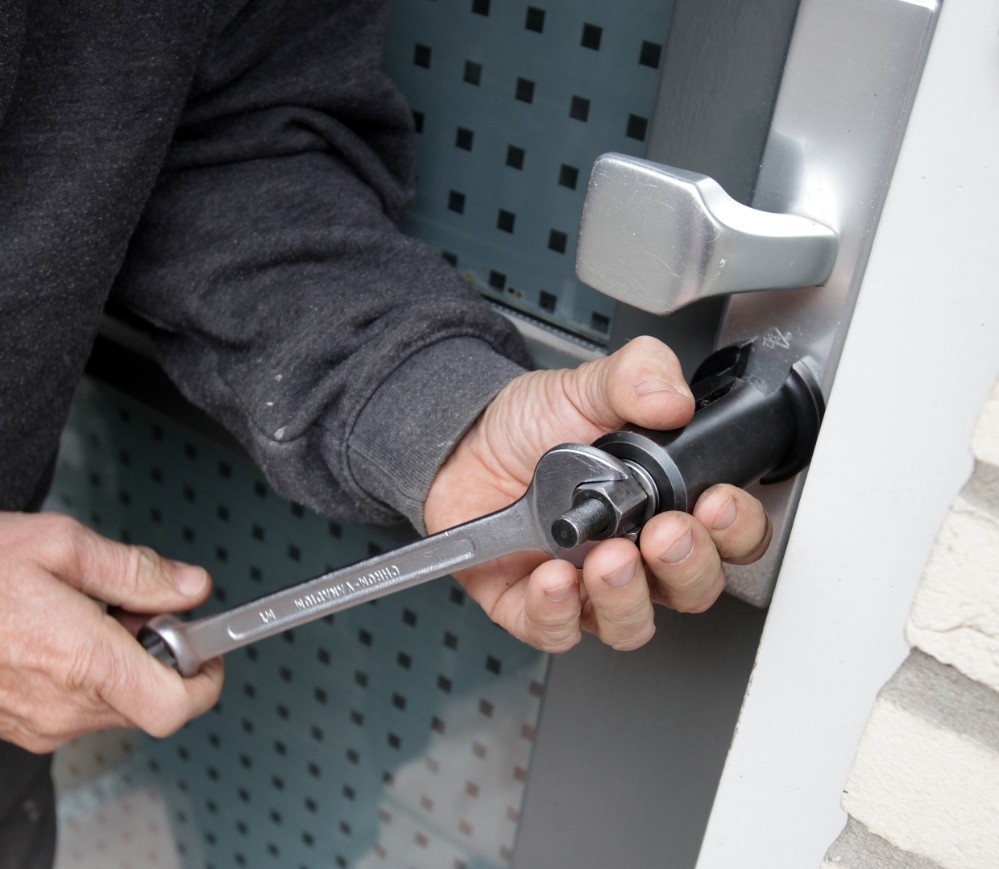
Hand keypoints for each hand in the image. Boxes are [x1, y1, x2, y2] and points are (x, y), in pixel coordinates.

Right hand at [0, 512, 222, 752]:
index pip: (175, 705)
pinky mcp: (15, 724)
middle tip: (139, 606)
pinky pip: (75, 708)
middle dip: (162, 655)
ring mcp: (35, 722)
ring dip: (123, 663)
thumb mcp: (61, 545)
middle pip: (150, 701)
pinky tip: (61, 633)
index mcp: (83, 661)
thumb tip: (190, 586)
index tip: (206, 646)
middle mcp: (62, 705)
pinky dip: (88, 675)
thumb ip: (136, 570)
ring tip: (91, 612)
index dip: (205, 678)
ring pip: (114, 705)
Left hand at [424, 336, 771, 652]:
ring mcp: (588, 585)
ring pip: (631, 623)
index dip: (735, 529)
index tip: (717, 504)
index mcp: (664, 504)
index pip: (727, 536)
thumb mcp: (588, 386)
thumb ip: (638, 375)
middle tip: (664, 534)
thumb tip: (673, 399)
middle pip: (691, 588)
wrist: (463, 440)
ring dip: (627, 597)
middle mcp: (636, 553)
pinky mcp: (535, 607)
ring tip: (607, 559)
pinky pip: (558, 631)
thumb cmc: (533, 425)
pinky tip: (553, 579)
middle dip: (687, 566)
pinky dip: (558, 612)